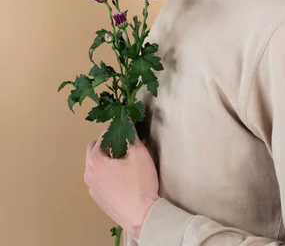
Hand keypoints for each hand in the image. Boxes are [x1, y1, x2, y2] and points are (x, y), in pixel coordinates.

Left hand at [84, 124, 159, 240]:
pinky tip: (121, 177)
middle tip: (123, 143)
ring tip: (123, 160)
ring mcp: (92, 189)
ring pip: (95, 166)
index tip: (123, 126)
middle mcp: (88, 174)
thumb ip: (131, 135)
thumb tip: (127, 122)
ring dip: (106, 159)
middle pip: (94, 150)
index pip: (101, 137)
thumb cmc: (139, 183)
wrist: (141, 216)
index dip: (113, 129)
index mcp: (95, 161)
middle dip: (106, 144)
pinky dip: (106, 173)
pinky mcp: (98, 200)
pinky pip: (99, 179)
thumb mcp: (139, 153)